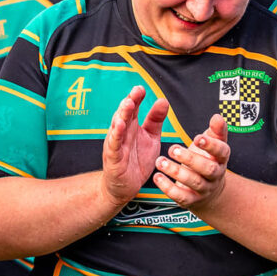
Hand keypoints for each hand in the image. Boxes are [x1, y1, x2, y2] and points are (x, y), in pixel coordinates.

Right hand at [102, 86, 168, 206]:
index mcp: (131, 126)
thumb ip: (155, 120)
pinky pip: (114, 146)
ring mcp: (116, 145)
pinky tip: (119, 126)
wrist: (125, 187)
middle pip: (124, 114)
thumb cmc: (136, 160)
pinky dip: (116, 136)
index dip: (136, 98)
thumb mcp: (151, 138)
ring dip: (122, 115)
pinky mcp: (113, 159)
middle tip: (136, 92)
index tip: (142, 88)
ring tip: (128, 104)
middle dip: (129, 102)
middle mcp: (122, 133)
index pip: (133, 108)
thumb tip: (163, 100)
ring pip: (117, 127)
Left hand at [153, 114, 228, 209]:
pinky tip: (157, 177)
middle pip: (208, 169)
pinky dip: (168, 188)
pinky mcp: (192, 201)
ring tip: (160, 161)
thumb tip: (217, 117)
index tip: (197, 137)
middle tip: (173, 149)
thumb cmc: (207, 160)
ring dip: (176, 172)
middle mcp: (215, 175)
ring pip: (193, 182)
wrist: (208, 191)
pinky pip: (181, 197)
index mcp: (221, 158)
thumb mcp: (211, 144)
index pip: (222, 152)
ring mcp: (204, 189)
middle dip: (190, 159)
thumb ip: (215, 130)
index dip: (211, 145)